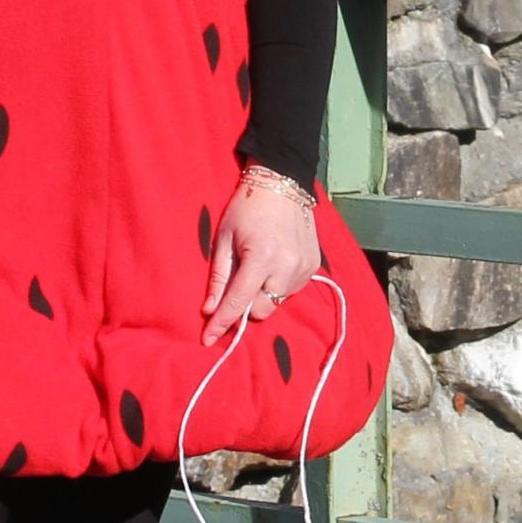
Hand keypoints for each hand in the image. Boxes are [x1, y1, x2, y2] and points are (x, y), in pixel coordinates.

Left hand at [200, 170, 322, 344]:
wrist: (282, 183)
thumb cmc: (246, 207)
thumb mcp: (224, 239)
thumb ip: (219, 278)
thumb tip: (209, 310)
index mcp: (260, 257)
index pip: (238, 302)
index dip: (221, 323)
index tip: (207, 340)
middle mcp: (286, 266)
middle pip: (261, 310)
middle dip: (245, 307)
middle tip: (236, 288)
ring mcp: (304, 267)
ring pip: (277, 302)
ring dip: (262, 296)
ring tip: (257, 268)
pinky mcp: (314, 266)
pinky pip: (291, 290)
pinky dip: (278, 286)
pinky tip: (273, 264)